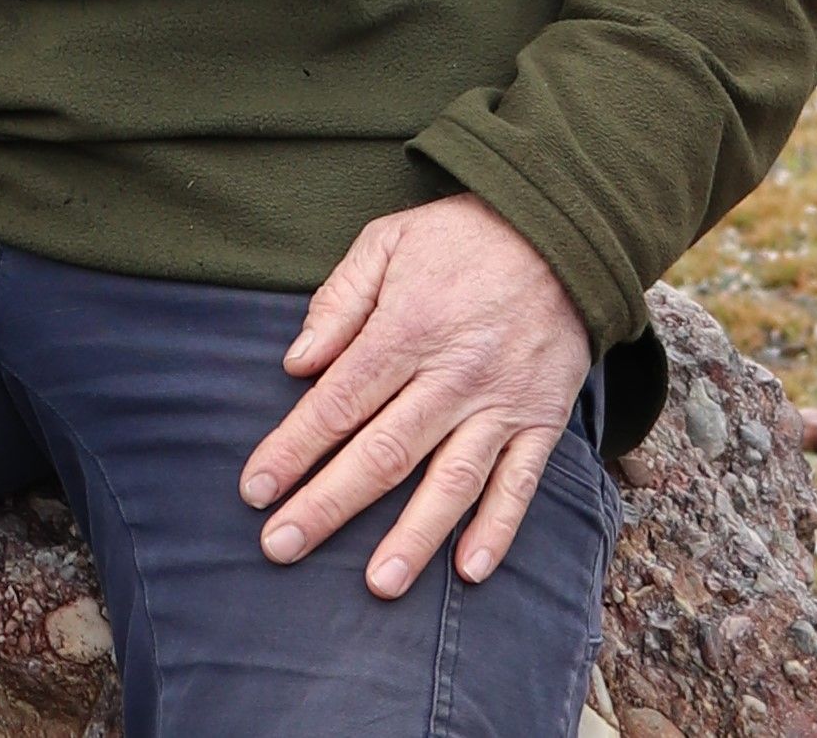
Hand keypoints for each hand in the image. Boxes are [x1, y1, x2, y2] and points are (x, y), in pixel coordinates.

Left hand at [238, 196, 591, 597]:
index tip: (255, 489)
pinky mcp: (542, 419)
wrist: (561, 233)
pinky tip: (471, 570)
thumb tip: (297, 364)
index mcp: (407, 329)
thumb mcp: (387, 241)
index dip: (293, 449)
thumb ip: (339, 302)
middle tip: (282, 547)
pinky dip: (498, 528)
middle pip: (383, 452)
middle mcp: (453, 375)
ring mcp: (501, 402)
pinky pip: (521, 483)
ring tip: (376, 583)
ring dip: (413, 537)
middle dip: (328, 504)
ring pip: (451, 481)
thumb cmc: (460, 237)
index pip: (337, 403)